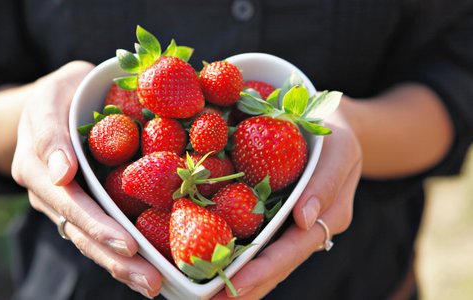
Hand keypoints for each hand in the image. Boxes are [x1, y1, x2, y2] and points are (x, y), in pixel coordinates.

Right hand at [10, 61, 161, 297]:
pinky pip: (98, 233)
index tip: (126, 243)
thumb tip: (62, 174)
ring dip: (121, 266)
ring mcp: (62, 203)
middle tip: (150, 279)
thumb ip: (51, 132)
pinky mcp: (80, 207)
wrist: (55, 102)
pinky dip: (121, 254)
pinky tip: (148, 271)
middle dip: (115, 256)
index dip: (96, 223)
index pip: (68, 199)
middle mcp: (47, 190)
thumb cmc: (62, 93)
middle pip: (80, 230)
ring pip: (89, 240)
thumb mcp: (54, 93)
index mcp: (37, 162)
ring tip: (153, 286)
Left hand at [212, 102, 361, 298]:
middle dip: (246, 286)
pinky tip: (210, 257)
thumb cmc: (336, 134)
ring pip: (265, 258)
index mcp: (329, 217)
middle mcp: (309, 228)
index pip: (292, 250)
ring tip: (206, 293)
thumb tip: (305, 221)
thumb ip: (325, 183)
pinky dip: (237, 251)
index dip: (264, 271)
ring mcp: (292, 224)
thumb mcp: (340, 150)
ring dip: (238, 277)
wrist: (332, 125)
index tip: (234, 286)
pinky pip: (257, 237)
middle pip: (277, 266)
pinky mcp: (277, 214)